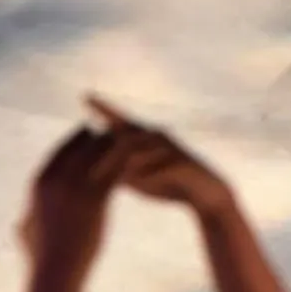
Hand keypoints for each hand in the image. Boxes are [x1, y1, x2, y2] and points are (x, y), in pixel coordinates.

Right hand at [16, 124, 143, 291]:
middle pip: (80, 145)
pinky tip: (139, 163)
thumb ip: (25, 221)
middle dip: (96, 138)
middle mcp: (57, 178)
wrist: (55, 273)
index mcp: (40, 182)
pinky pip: (115, 172)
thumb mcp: (26, 233)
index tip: (87, 135)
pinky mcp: (96, 199)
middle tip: (111, 135)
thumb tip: (19, 222)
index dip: (75, 141)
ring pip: (100, 154)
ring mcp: (76, 186)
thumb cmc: (40, 259)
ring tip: (130, 143)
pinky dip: (127, 164)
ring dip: (114, 146)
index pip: (60, 150)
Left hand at [87, 95, 234, 220]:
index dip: (104, 109)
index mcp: (144, 140)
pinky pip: (165, 165)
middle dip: (111, 124)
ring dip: (127, 154)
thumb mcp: (138, 179)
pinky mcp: (185, 163)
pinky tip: (138, 176)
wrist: (205, 195)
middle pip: (129, 130)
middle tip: (91, 114)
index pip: (120, 122)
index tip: (84, 96)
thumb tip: (88, 170)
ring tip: (109, 156)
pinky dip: (151, 171)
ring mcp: (171, 149)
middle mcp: (157, 138)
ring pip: (145, 148)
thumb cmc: (167, 183)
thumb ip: (116, 171)